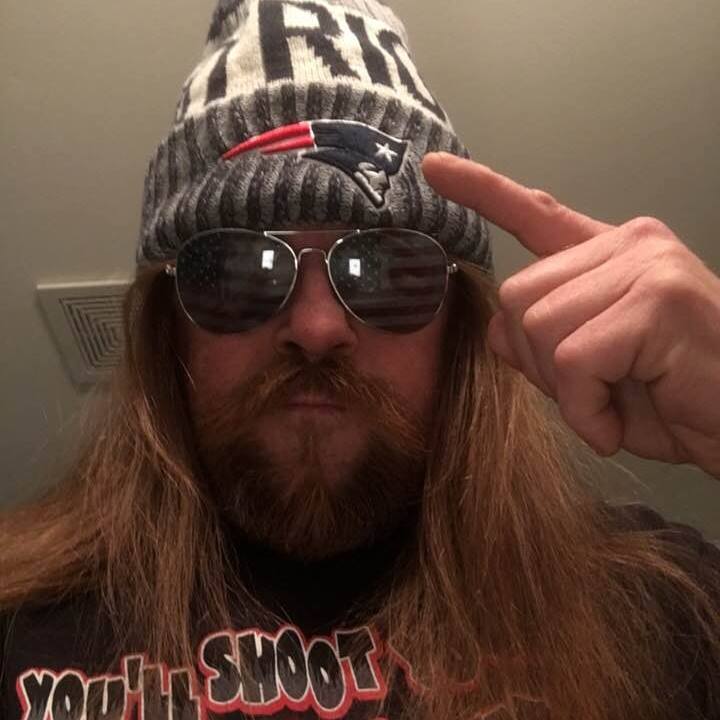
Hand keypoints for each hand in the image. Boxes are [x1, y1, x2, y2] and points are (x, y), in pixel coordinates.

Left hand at [423, 152, 719, 477]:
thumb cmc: (676, 401)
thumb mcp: (593, 374)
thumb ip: (545, 341)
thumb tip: (497, 328)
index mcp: (610, 255)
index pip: (535, 212)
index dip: (481, 192)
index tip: (433, 169)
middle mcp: (627, 244)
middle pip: (517, 299)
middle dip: (540, 362)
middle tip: (594, 392)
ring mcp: (645, 265)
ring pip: (539, 327)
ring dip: (566, 389)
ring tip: (615, 404)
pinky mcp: (657, 299)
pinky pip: (573, 360)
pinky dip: (586, 409)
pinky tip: (618, 423)